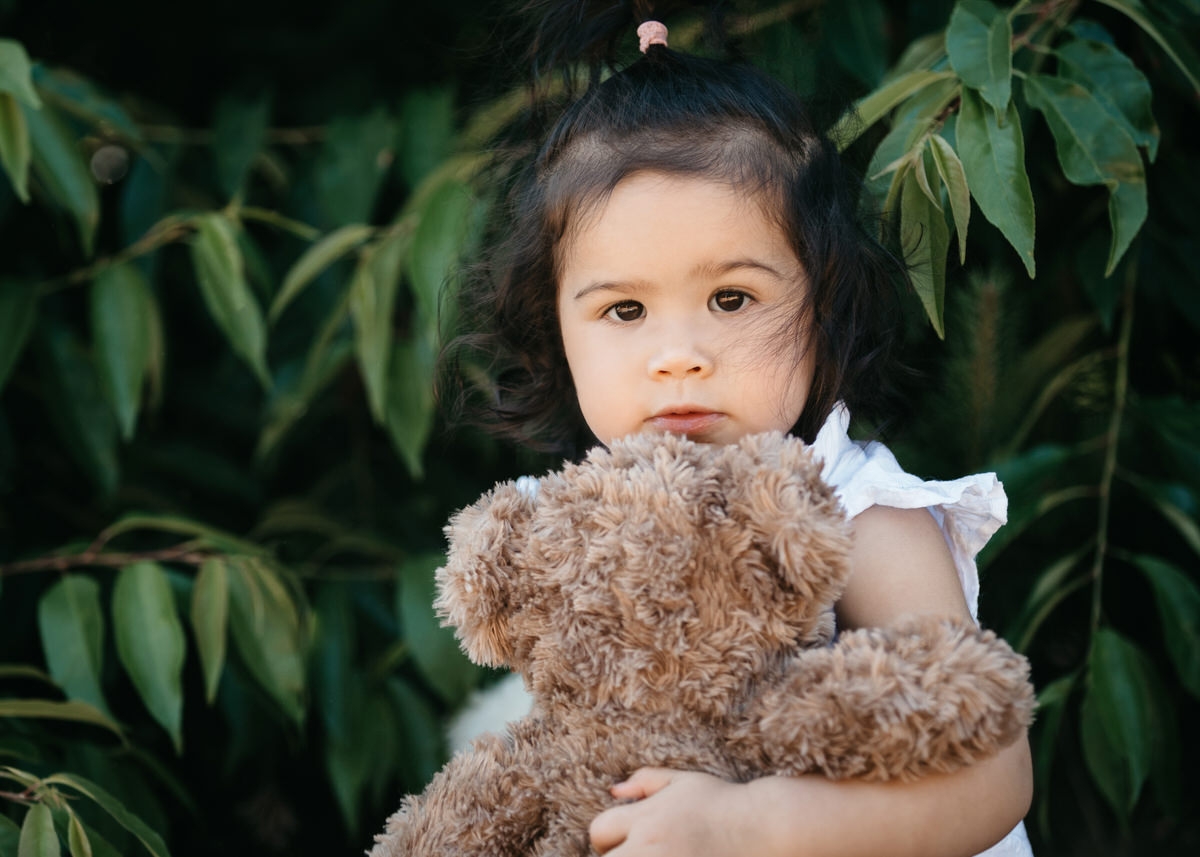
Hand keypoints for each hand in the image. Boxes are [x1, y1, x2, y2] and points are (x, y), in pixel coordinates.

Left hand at [588, 768, 753, 855]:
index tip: (619, 843)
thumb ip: (646, 781)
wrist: (765, 828)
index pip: (599, 831)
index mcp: (648, 817)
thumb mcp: (684, 782)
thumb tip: (615, 790)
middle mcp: (651, 847)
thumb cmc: (724, 804)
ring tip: (656, 855)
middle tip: (636, 852)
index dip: (606, 839)